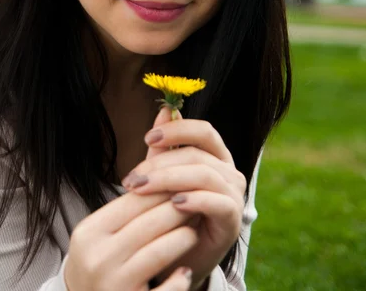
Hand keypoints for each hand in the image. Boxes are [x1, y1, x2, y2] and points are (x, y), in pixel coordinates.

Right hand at [64, 182, 197, 290]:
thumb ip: (128, 204)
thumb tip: (162, 163)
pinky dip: (177, 280)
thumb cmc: (100, 261)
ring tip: (195, 231)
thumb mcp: (102, 231)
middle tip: (198, 202)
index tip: (184, 183)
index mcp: (89, 232)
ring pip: (159, 251)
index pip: (134, 201)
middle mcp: (97, 257)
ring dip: (183, 238)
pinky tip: (186, 271)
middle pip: (149, 224)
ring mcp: (112, 284)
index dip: (163, 189)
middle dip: (178, 210)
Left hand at [121, 107, 245, 290]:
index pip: (204, 131)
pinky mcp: (233, 219)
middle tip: (132, 177)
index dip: (177, 130)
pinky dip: (195, 199)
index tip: (147, 138)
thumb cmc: (172, 213)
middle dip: (160, 162)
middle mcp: (229, 171)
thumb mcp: (164, 177)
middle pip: (197, 154)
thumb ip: (165, 147)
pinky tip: (173, 204)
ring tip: (140, 189)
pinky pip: (217, 201)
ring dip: (168, 179)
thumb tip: (165, 109)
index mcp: (216, 156)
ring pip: (203, 174)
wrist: (181, 256)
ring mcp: (234, 194)